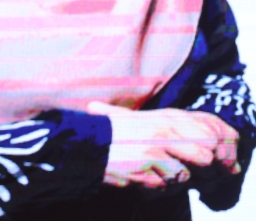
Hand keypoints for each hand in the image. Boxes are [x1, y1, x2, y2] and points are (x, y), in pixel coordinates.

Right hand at [87, 101, 239, 189]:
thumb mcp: (148, 121)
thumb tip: (208, 144)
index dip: (221, 152)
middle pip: (205, 156)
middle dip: (202, 171)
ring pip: (184, 175)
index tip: (218, 163)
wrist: (84, 142)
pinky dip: (155, 187)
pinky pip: (164, 186)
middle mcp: (163, 131)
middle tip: (188, 173)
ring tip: (153, 172)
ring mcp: (154, 150)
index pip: (211, 132)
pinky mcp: (144, 169)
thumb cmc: (116, 134)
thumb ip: (175, 127)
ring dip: (172, 179)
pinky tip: (140, 177)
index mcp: (167, 117)